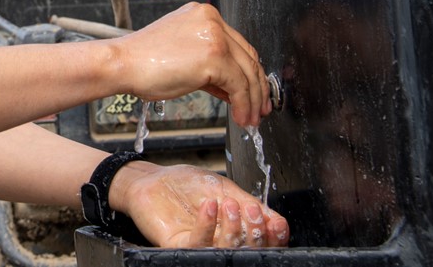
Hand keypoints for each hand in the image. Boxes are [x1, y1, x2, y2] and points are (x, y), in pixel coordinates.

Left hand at [112, 162, 289, 247]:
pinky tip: (210, 205)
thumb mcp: (225, 189)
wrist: (153, 180)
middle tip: (252, 211)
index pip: (261, 243)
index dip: (273, 238)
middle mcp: (219, 243)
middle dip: (255, 233)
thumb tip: (279, 221)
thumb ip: (250, 204)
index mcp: (234, 231)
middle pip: (248, 252)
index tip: (276, 223)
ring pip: (226, 251)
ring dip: (232, 228)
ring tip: (229, 203)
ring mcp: (200, 246)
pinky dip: (207, 224)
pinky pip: (198, 244)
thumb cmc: (186, 184)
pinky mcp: (179, 246)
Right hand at [113, 2, 269, 126]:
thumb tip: (232, 88)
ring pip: (248, 72)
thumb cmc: (143, 62)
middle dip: (257, 87)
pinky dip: (244, 104)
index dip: (249, 72)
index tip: (252, 91)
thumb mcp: (182, 57)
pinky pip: (240, 85)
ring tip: (251, 118)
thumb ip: (210, 67)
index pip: (238, 45)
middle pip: (248, 57)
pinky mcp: (214, 56)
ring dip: (253, 99)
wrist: (122, 64)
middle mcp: (212, 20)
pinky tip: (240, 117)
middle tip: (258, 108)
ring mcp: (215, 36)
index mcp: (204, 15)